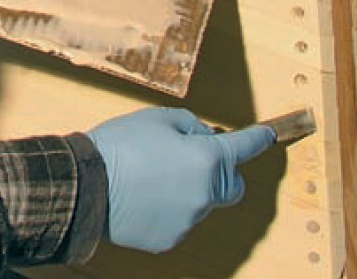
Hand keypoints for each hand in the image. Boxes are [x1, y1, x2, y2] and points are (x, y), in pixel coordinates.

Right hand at [87, 107, 274, 252]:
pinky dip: (169, 208)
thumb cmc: (122, 145)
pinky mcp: (170, 239)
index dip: (258, 139)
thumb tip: (204, 139)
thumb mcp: (158, 118)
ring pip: (201, 202)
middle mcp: (205, 194)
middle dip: (221, 172)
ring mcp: (189, 221)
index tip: (268, 136)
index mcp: (206, 159)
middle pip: (231, 186)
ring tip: (150, 174)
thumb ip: (190, 125)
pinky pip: (179, 219)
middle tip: (192, 157)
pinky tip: (143, 195)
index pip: (243, 147)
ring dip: (188, 188)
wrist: (87, 183)